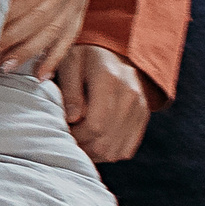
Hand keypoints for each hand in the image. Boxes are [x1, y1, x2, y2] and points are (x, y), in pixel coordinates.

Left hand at [56, 43, 150, 163]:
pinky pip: (126, 149)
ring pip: (116, 150)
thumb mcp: (68, 63)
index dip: (75, 135)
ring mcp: (140, 108)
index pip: (95, 124)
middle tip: (67, 136)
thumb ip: (69, 90)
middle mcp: (130, 95)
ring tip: (78, 139)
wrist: (112, 53)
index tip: (62, 129)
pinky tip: (93, 141)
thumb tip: (72, 118)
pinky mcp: (142, 118)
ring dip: (93, 152)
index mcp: (109, 79)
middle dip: (82, 145)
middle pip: (105, 140)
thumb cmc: (83, 58)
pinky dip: (108, 152)